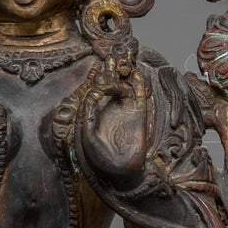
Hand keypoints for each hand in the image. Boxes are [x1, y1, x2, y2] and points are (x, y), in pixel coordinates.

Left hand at [79, 65, 148, 188]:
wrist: (121, 172)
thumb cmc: (100, 158)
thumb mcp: (87, 136)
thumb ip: (87, 115)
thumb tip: (91, 95)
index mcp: (95, 114)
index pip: (94, 92)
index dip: (96, 83)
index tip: (98, 83)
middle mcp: (110, 110)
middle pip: (109, 85)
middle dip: (108, 71)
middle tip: (108, 56)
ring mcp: (125, 112)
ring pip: (125, 88)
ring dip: (122, 75)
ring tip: (120, 61)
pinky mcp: (139, 116)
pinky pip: (140, 97)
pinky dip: (140, 86)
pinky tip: (137, 75)